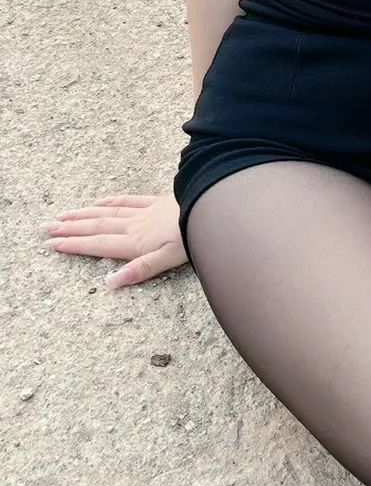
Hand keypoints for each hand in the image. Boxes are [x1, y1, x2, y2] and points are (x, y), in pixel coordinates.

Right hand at [41, 191, 188, 287]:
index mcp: (135, 243)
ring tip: (63, 216)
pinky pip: (127, 201)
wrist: (211, 206)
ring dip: (83, 215)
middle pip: (96, 227)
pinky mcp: (156, 203)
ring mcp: (144, 213)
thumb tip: (109, 284)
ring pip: (107, 213)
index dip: (74, 245)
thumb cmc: (192, 237)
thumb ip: (139, 271)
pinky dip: (109, 202)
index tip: (51, 244)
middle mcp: (134, 226)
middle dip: (70, 229)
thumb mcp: (168, 260)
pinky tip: (98, 202)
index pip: (98, 244)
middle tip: (45, 228)